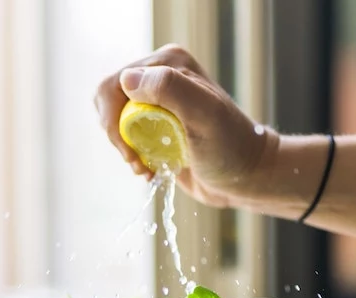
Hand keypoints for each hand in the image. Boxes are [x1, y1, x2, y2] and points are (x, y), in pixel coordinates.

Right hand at [94, 44, 276, 208]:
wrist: (246, 177)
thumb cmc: (230, 147)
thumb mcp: (205, 114)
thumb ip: (169, 89)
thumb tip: (127, 80)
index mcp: (169, 63)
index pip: (115, 84)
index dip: (114, 121)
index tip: (132, 151)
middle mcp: (161, 77)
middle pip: (109, 101)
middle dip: (117, 136)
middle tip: (137, 160)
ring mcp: (158, 102)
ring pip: (115, 121)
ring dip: (125, 149)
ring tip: (146, 167)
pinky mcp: (157, 126)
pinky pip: (127, 137)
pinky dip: (133, 157)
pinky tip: (152, 169)